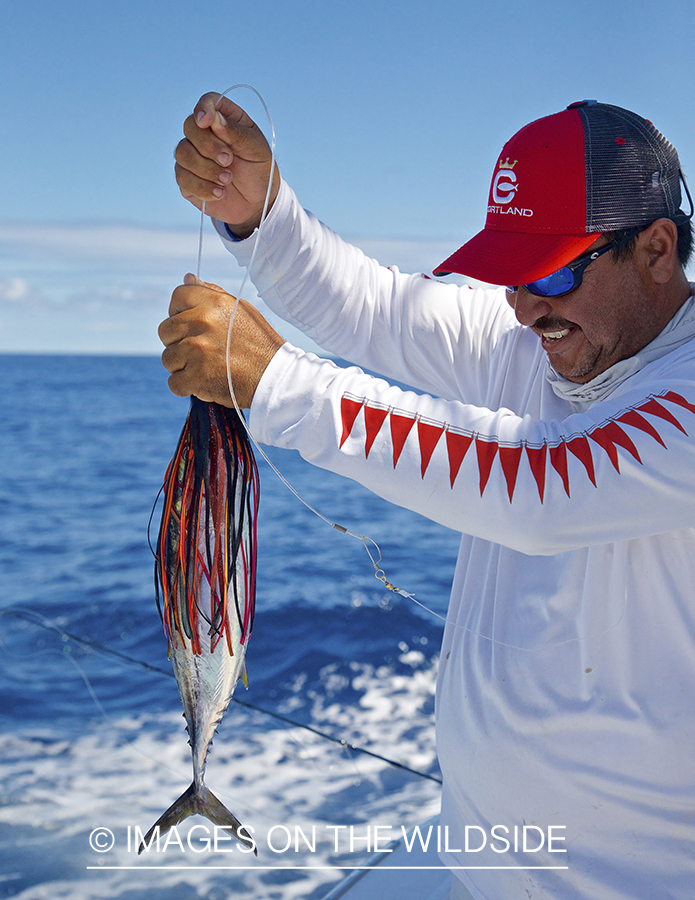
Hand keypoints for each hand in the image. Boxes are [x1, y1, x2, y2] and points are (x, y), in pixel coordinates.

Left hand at [159, 274, 284, 407]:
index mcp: (213, 302)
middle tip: (200, 350)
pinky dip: (186, 386)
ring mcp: (197, 351)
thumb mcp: (240, 309)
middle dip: (178, 341)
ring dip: (182, 366)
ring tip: (205, 367)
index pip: (177, 296)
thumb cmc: (258, 343)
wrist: (274, 377)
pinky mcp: (196, 378)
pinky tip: (203, 382)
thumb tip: (188, 277)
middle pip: (165, 330)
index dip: (179, 311)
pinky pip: (173, 382)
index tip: (190, 324)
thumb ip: (211, 293)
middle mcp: (202, 323)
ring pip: (168, 358)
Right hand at [175, 92, 280, 236]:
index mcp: (225, 119)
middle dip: (208, 145)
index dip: (204, 108)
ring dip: (206, 168)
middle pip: (190, 126)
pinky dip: (202, 187)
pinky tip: (220, 193)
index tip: (207, 122)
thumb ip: (236, 132)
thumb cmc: (258, 170)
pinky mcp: (187, 179)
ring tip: (227, 180)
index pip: (208, 102)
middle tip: (229, 160)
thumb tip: (214, 119)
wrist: (257, 203)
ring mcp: (193, 156)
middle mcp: (204, 134)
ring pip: (182, 153)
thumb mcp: (256, 149)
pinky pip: (183, 178)